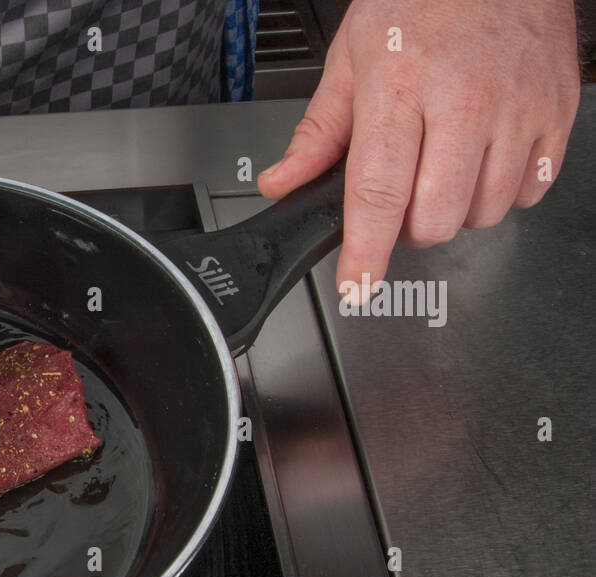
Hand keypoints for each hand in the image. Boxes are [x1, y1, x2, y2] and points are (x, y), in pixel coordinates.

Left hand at [258, 0, 580, 299]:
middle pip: (435, 217)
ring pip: (486, 212)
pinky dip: (506, 190)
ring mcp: (518, 107)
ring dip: (458, 210)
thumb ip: (319, 131)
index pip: (378, 193)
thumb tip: (283, 183)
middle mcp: (465, 101)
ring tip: (443, 166)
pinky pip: (533, 189)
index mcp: (401, 87)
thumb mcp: (352, 58)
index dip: (366, 251)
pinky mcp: (557, 110)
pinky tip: (485, 158)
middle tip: (401, 195)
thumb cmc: (421, 1)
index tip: (356, 284)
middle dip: (410, 226)